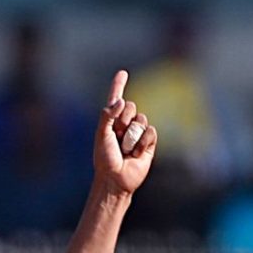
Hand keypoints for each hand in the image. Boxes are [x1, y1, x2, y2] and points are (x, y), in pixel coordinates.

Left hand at [94, 70, 157, 195]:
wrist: (116, 179)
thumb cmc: (105, 159)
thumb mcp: (101, 135)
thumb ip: (107, 116)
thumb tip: (122, 101)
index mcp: (110, 122)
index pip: (115, 100)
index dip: (119, 86)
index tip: (123, 73)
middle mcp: (124, 125)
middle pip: (131, 107)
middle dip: (124, 120)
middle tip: (118, 136)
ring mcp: (137, 133)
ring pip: (142, 120)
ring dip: (132, 136)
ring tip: (126, 150)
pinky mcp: (148, 142)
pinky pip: (150, 132)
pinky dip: (143, 142)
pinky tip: (136, 154)